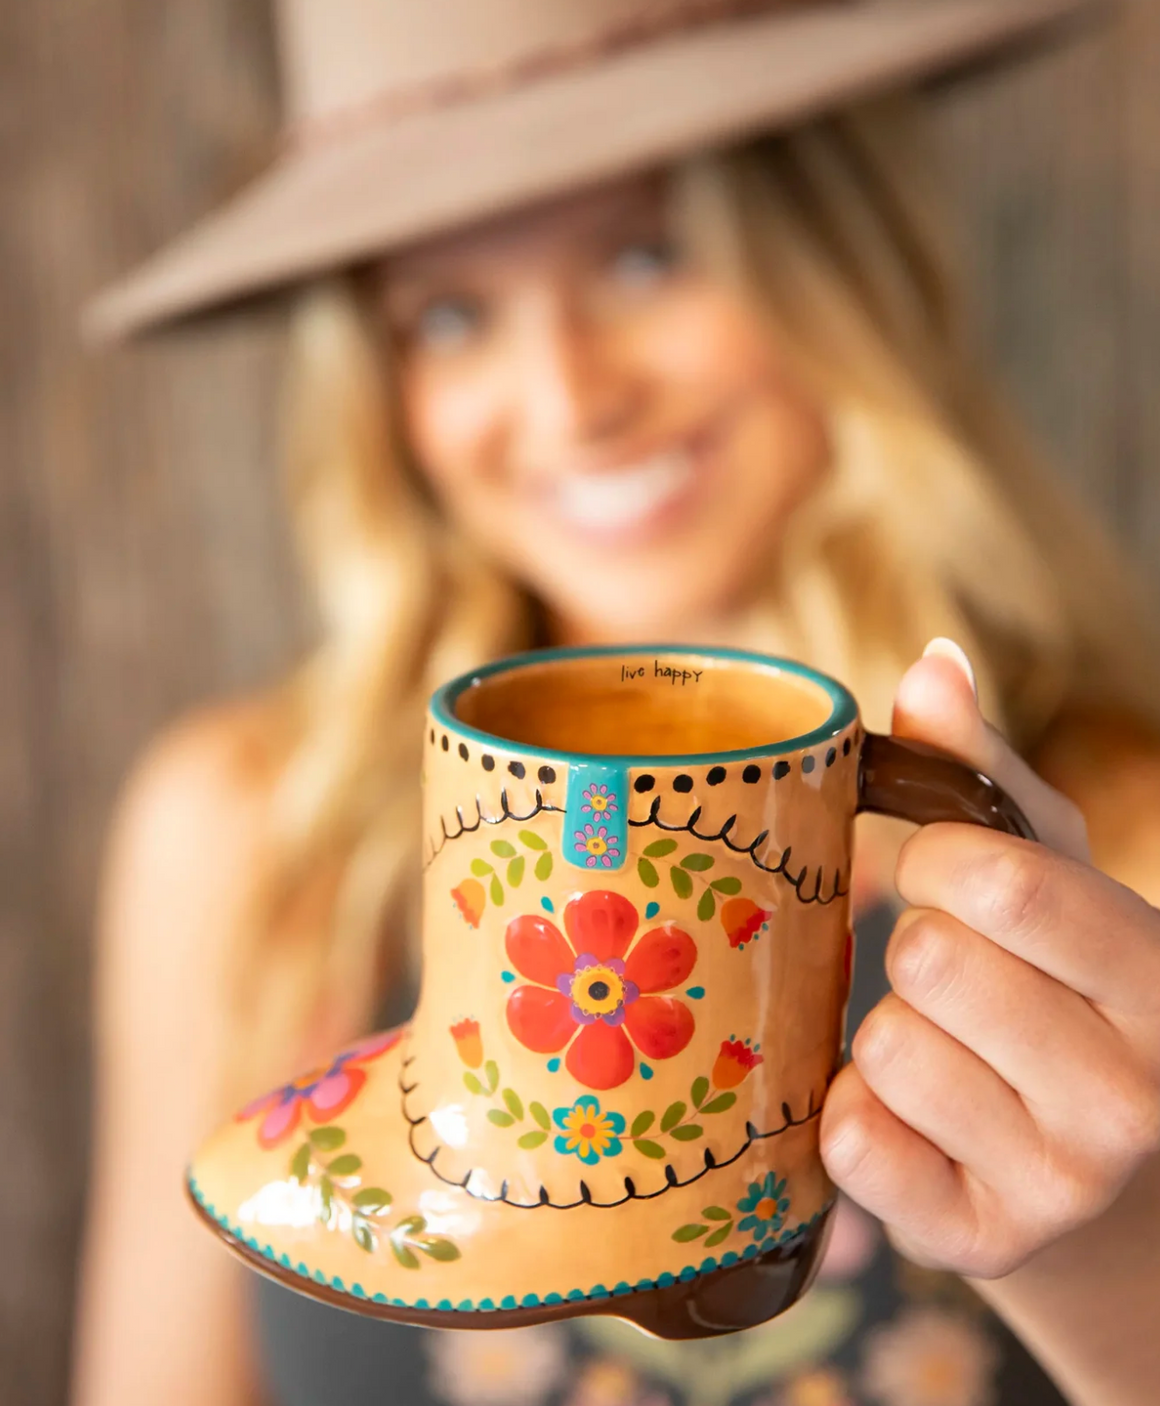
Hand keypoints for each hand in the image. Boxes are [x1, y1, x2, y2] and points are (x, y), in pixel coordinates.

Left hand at [820, 640, 1159, 1277]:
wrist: (1104, 1184)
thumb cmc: (1068, 999)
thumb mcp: (1059, 882)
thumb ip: (988, 774)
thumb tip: (932, 661)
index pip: (1005, 882)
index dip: (936, 860)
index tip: (938, 873)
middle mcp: (1133, 1095)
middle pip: (931, 961)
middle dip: (917, 949)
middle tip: (954, 980)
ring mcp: (1062, 1183)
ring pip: (883, 1048)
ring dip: (887, 1037)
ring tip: (947, 1057)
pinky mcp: (980, 1243)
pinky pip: (853, 1143)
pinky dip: (858, 1119)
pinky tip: (915, 1125)